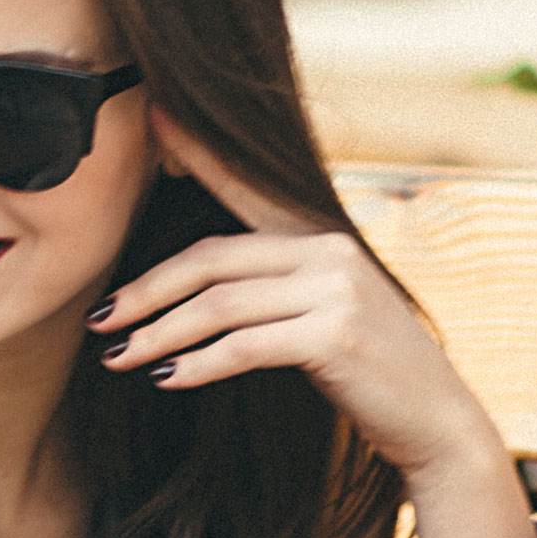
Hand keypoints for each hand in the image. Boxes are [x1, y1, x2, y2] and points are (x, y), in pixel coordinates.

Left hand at [92, 116, 536, 537]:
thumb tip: (198, 291)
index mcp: (319, 236)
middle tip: (100, 318)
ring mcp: (336, 290)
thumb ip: (273, 288)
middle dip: (146, 289)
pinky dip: (201, 364)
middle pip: (212, 258)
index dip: (196, 152)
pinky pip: (246, 347)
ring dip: (160, 333)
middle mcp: (328, 251)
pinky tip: (168, 379)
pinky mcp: (336, 336)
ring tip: (118, 358)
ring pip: (220, 304)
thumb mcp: (323, 313)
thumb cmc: (369, 371)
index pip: (243, 185)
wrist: (436, 420)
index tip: (151, 117)